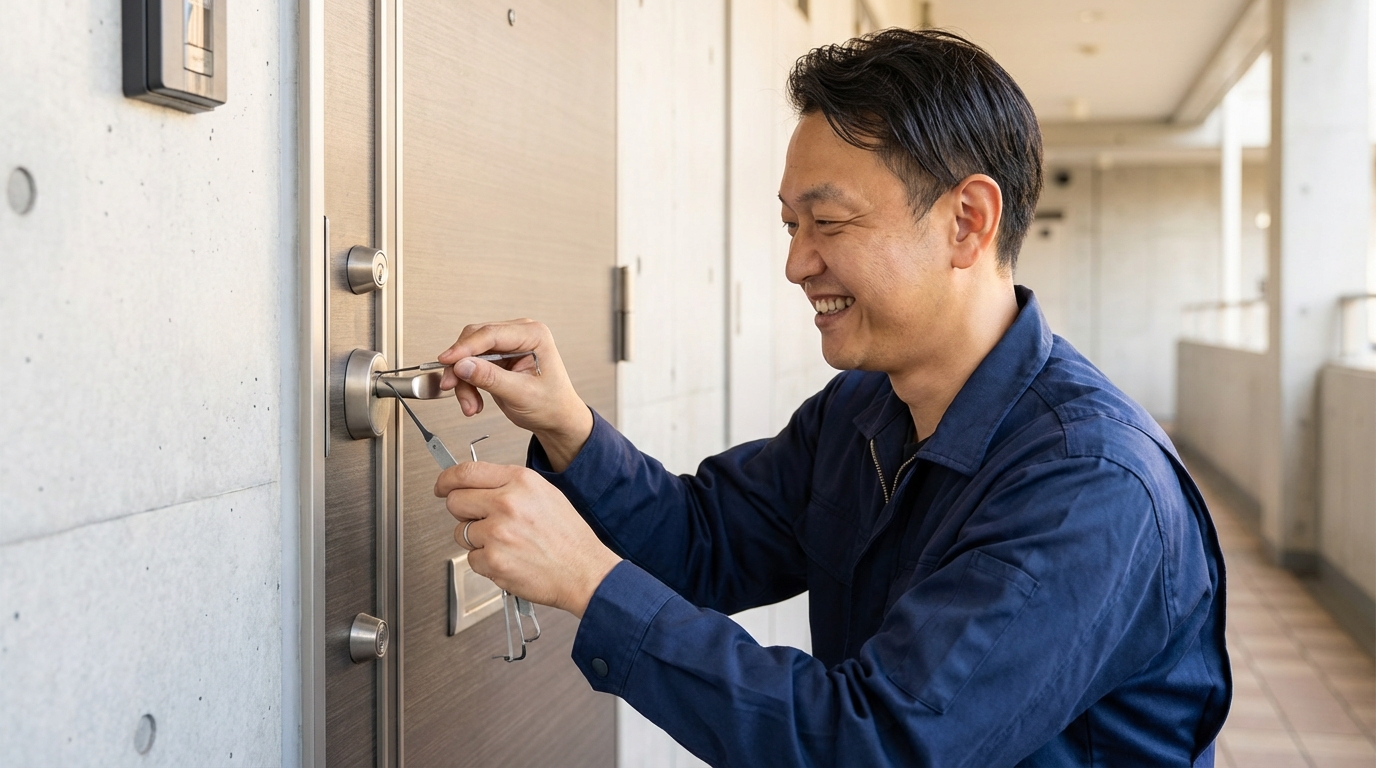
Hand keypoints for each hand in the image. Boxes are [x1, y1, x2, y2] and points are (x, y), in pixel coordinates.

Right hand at [436, 319, 592, 470]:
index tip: (447, 360)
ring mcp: (507, 346)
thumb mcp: (521, 394)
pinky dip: (468, 384)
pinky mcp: (498, 359)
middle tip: (452, 386)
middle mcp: (519, 336)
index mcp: (533, 335)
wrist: (557, 420)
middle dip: (461, 366)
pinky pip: (471, 365)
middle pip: (475, 341)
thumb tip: (463, 365)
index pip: (491, 334)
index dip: (465, 347)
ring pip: (469, 355)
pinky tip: (474, 401)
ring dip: (463, 381)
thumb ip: (491, 378)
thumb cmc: (552, 405)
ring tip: (470, 404)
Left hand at [436, 461, 620, 617]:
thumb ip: (509, 486)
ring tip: (505, 543)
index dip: (447, 480)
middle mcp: (507, 503)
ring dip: (476, 540)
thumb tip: (476, 485)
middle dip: (463, 512)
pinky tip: (509, 559)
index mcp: (520, 481)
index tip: (442, 486)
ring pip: (461, 532)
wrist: (583, 572)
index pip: (466, 472)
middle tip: (480, 521)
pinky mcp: (493, 561)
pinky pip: (471, 559)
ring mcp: (498, 533)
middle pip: (456, 501)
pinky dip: (486, 562)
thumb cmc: (568, 537)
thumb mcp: (544, 494)